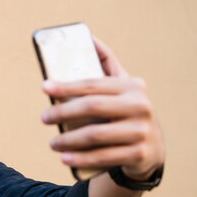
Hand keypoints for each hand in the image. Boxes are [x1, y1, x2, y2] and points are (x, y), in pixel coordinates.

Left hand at [41, 38, 164, 180]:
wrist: (152, 148)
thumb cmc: (126, 111)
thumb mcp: (122, 87)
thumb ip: (107, 64)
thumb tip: (88, 37)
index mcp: (132, 86)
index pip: (93, 84)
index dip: (66, 85)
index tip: (45, 88)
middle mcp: (140, 106)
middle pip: (92, 107)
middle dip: (62, 113)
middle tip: (44, 118)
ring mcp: (141, 131)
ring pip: (95, 135)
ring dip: (68, 140)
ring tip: (52, 143)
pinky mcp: (139, 154)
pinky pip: (103, 157)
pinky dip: (81, 159)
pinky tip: (64, 158)